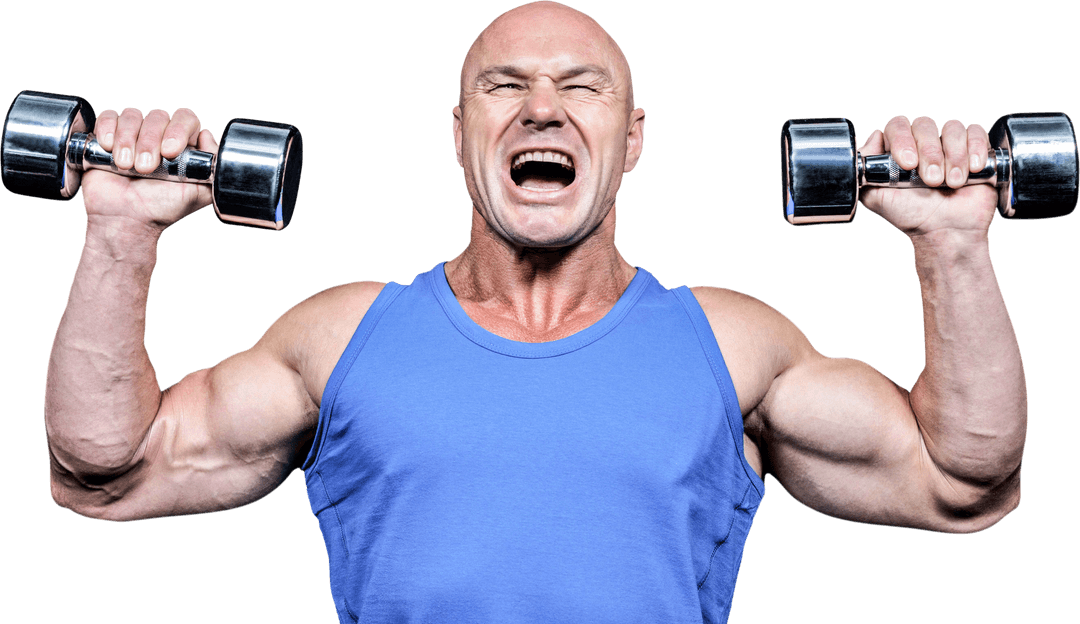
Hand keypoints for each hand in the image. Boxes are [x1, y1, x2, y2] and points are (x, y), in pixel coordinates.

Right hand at [80, 107, 218, 230]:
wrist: (127, 220)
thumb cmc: (162, 208)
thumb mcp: (199, 192)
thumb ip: (212, 166)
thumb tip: (208, 137)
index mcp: (183, 144)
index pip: (186, 119)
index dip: (178, 130)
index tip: (169, 152)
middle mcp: (159, 135)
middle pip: (158, 116)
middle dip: (150, 142)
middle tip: (145, 168)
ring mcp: (133, 134)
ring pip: (132, 116)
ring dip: (127, 141)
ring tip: (125, 166)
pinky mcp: (108, 135)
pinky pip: (108, 117)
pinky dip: (108, 129)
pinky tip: (109, 148)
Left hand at [859, 116, 997, 237]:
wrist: (945, 232)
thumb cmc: (911, 216)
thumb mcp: (876, 197)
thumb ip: (865, 170)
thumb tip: (872, 139)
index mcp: (900, 150)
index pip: (897, 126)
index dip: (902, 139)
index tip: (908, 164)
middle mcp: (924, 144)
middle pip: (924, 125)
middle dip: (929, 153)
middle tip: (931, 180)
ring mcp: (949, 146)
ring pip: (952, 128)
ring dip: (953, 156)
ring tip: (953, 183)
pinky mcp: (975, 150)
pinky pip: (976, 133)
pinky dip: (975, 148)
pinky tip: (972, 170)